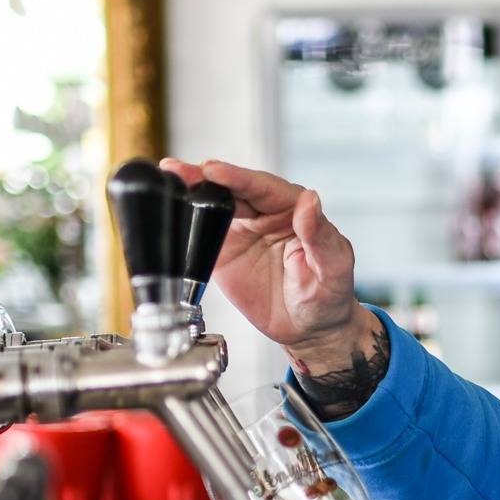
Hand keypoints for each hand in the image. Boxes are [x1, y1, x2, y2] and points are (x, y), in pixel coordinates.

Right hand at [160, 157, 378, 374]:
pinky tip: (166, 207)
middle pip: (231, 189)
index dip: (237, 178)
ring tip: (167, 177)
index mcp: (293, 208)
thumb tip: (309, 200)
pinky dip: (184, 221)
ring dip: (189, 190)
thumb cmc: (328, 294)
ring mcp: (240, 231)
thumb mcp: (333, 266)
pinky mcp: (222, 253)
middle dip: (204, 177)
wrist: (310, 329)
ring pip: (213, 205)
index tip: (213, 170)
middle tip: (178, 171)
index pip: (262, 187)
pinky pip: (201, 233)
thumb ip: (319, 234)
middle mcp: (264, 213)